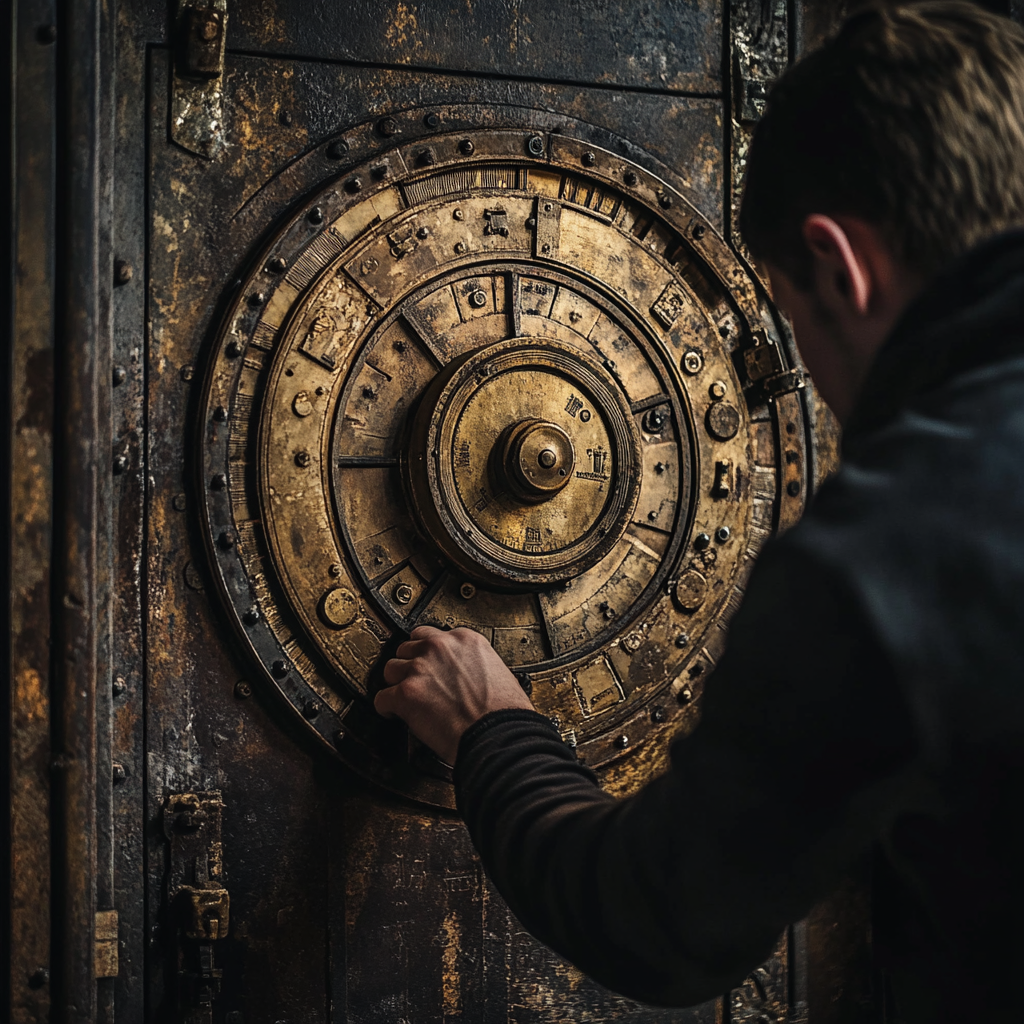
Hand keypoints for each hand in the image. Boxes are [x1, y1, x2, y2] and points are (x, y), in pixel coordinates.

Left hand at [375, 625, 534, 765]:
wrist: (499, 735)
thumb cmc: (503, 712)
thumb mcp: (495, 670)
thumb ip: (471, 663)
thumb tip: (460, 673)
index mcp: (464, 640)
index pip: (431, 635)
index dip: (427, 653)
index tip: (428, 663)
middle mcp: (440, 648)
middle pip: (407, 648)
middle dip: (410, 665)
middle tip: (416, 682)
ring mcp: (420, 669)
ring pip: (391, 669)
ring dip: (397, 684)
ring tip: (405, 698)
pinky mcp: (406, 694)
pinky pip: (382, 698)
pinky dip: (387, 708)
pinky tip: (395, 714)